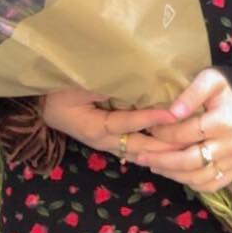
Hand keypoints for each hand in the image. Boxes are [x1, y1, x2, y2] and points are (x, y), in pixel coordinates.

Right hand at [40, 88, 181, 164]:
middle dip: (165, 144)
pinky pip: (134, 149)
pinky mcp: (109, 142)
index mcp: (96, 127)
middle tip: (190, 140)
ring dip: (161, 150)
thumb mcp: (77, 85)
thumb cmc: (58, 92)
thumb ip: (103, 85)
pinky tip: (169, 149)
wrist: (41, 106)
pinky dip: (151, 149)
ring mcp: (107, 144)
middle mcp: (105, 141)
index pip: (130, 123)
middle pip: (140, 145)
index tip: (173, 114)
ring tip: (186, 147)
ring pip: (139, 151)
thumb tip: (130, 81)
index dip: (151, 119)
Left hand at [133, 69, 231, 191]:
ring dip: (172, 173)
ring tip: (153, 165)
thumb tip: (172, 113)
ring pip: (197, 177)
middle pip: (190, 160)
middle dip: (162, 159)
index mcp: (225, 121)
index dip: (165, 132)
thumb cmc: (221, 89)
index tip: (149, 127)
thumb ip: (191, 94)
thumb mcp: (209, 79)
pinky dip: (188, 182)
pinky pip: (208, 185)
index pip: (187, 133)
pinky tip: (172, 172)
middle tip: (141, 157)